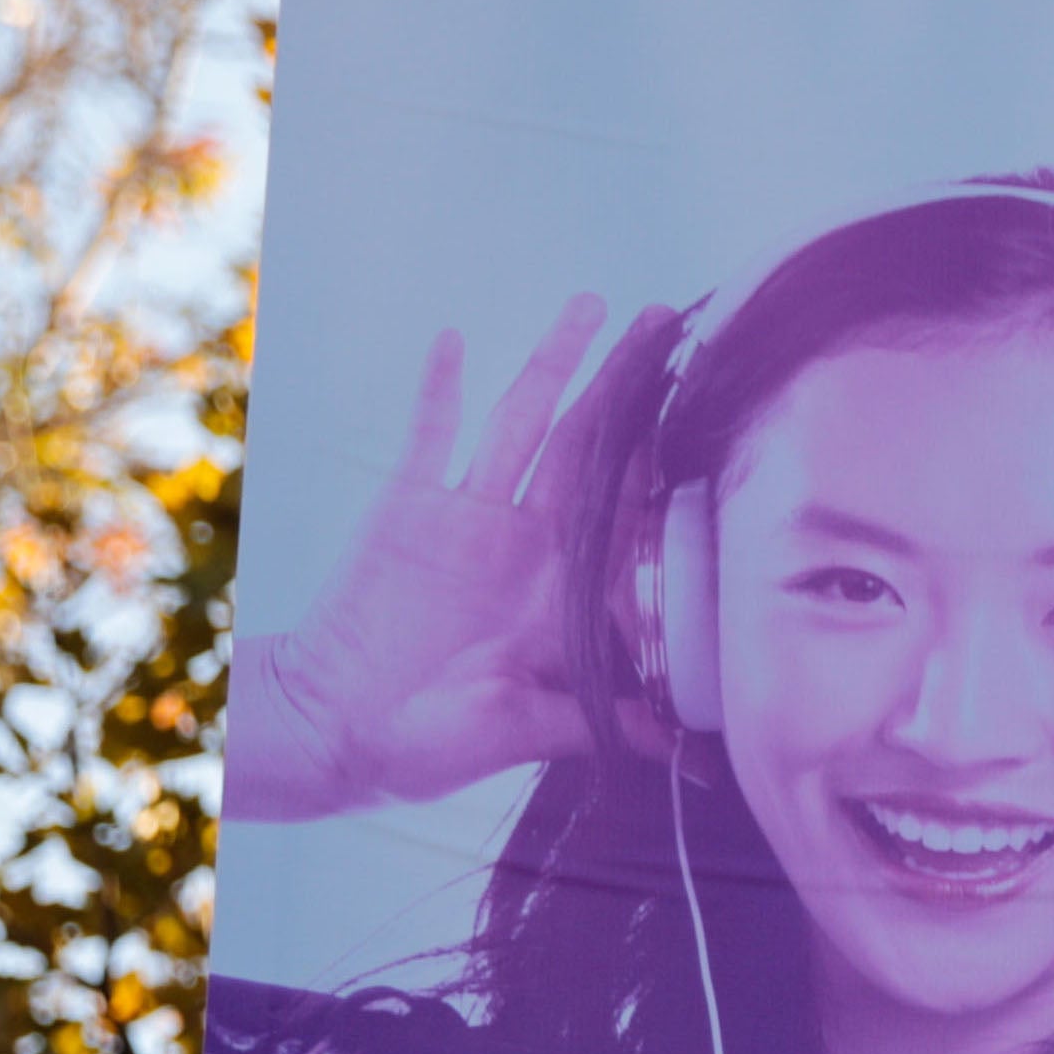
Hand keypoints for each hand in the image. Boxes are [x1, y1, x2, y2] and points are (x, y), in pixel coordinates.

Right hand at [237, 297, 667, 818]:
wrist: (336, 729)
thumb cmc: (431, 744)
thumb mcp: (522, 731)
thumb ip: (593, 723)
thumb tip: (677, 745)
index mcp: (568, 592)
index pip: (632, 517)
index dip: (669, 470)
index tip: (717, 421)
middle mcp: (531, 542)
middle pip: (591, 446)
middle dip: (629, 388)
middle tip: (670, 326)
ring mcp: (471, 517)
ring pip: (524, 422)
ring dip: (555, 363)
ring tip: (595, 308)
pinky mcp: (408, 506)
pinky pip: (427, 434)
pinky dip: (439, 389)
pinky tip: (454, 340)